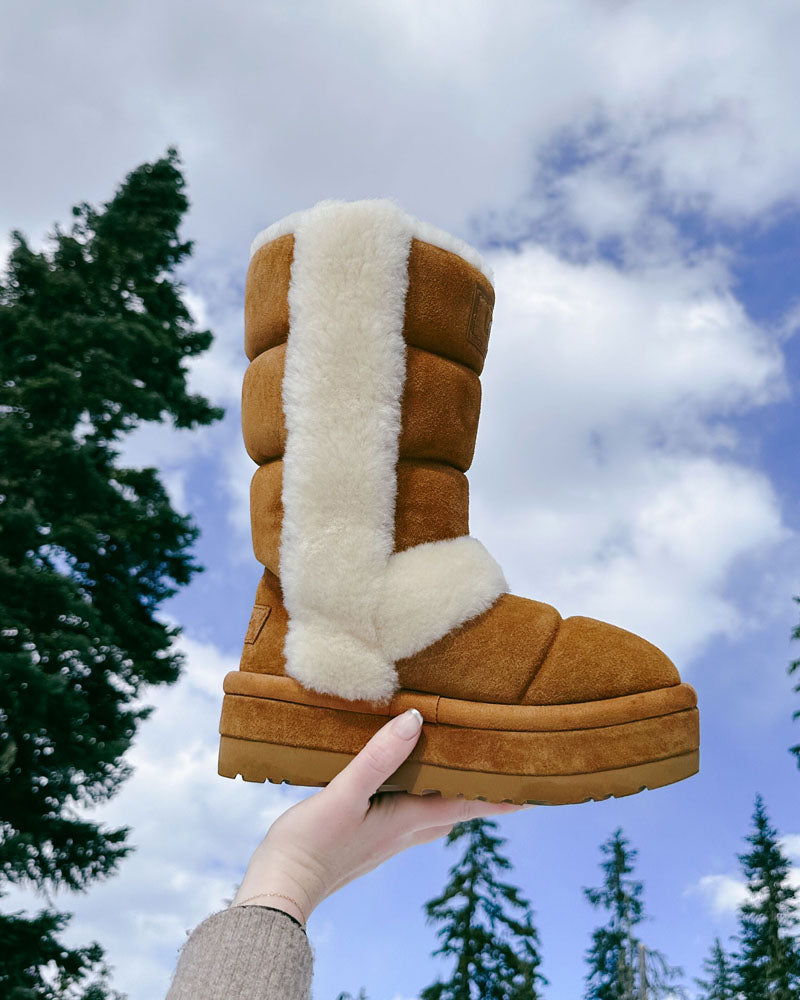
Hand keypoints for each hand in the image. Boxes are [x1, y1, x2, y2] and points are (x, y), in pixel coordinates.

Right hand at [229, 707, 533, 923]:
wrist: (279, 890)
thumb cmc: (310, 846)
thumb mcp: (344, 794)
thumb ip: (378, 759)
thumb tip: (415, 722)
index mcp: (406, 821)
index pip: (465, 806)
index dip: (499, 797)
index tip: (532, 790)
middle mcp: (403, 833)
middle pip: (456, 812)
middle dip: (483, 796)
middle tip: (507, 777)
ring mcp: (385, 840)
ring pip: (433, 814)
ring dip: (454, 797)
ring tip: (466, 777)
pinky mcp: (366, 839)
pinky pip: (408, 815)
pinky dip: (422, 798)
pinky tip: (407, 788)